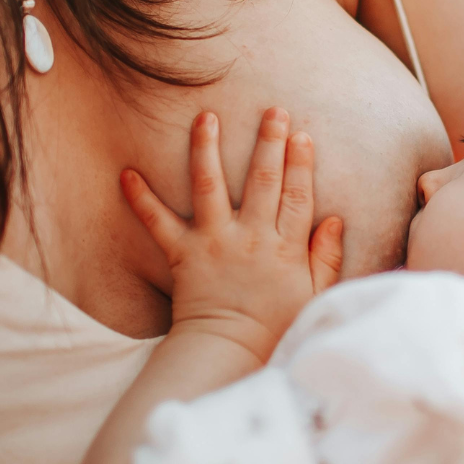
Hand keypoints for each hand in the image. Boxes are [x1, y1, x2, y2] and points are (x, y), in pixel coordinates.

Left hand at [122, 108, 344, 364]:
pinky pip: (158, 223)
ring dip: (207, 149)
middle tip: (272, 111)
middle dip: (268, 142)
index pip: (297, 195)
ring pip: (210, 186)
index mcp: (285, 247)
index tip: (303, 134)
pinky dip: (141, 199)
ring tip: (206, 117)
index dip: (301, 164)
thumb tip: (336, 219)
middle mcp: (250, 237)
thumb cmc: (274, 327)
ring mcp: (214, 242)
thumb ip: (327, 258)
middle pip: (263, 181)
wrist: (227, 352)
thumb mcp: (314, 296)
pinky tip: (127, 173)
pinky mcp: (183, 254)